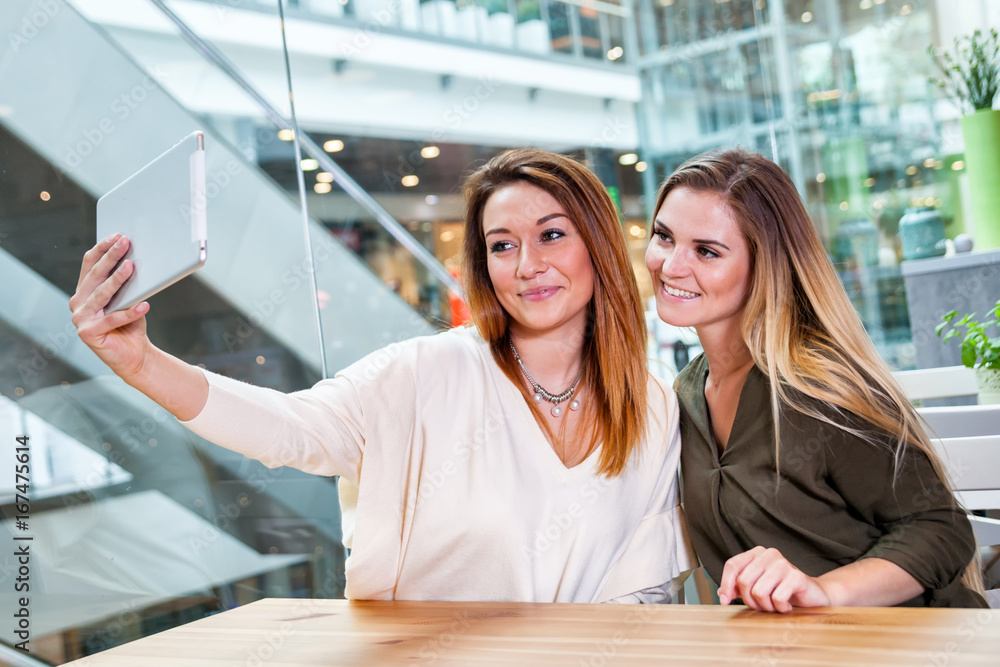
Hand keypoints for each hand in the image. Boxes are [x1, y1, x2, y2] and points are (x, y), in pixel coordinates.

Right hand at [69, 234, 152, 379]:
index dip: (102, 248)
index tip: (117, 235)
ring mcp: (80, 318)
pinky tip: (144, 306)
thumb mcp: (129, 298)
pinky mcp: (88, 333)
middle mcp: (78, 303)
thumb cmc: (131, 323)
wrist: (134, 354)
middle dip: (111, 257)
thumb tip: (135, 259)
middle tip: (125, 243)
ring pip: (102, 295)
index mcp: (84, 291)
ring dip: (118, 279)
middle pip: (95, 275)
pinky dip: (130, 312)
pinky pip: (113, 319)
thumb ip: (126, 283)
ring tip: (132, 267)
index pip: (89, 264)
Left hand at [718, 546, 831, 612]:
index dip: (725, 585)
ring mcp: (784, 564)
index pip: (732, 565)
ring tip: (775, 605)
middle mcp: (769, 554)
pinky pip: (777, 598)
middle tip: (761, 605)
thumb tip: (722, 594)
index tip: (725, 601)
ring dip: (766, 606)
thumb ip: (737, 587)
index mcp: (756, 553)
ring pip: (758, 592)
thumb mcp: (755, 587)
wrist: (811, 595)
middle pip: (743, 581)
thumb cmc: (780, 591)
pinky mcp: (797, 577)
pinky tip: (786, 605)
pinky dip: (780, 608)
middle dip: (749, 600)